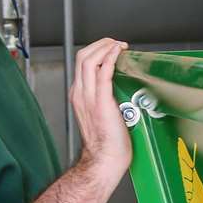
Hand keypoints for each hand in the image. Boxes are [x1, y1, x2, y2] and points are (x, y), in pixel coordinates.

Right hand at [71, 38, 130, 182]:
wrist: (103, 160)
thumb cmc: (107, 142)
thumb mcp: (103, 113)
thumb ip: (106, 97)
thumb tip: (123, 86)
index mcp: (79, 95)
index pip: (82, 63)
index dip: (97, 50)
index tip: (113, 48)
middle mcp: (80, 93)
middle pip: (82, 56)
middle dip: (100, 43)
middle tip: (116, 43)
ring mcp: (88, 97)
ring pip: (89, 60)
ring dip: (106, 47)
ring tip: (119, 45)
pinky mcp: (101, 102)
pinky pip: (102, 73)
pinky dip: (110, 58)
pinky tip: (118, 51)